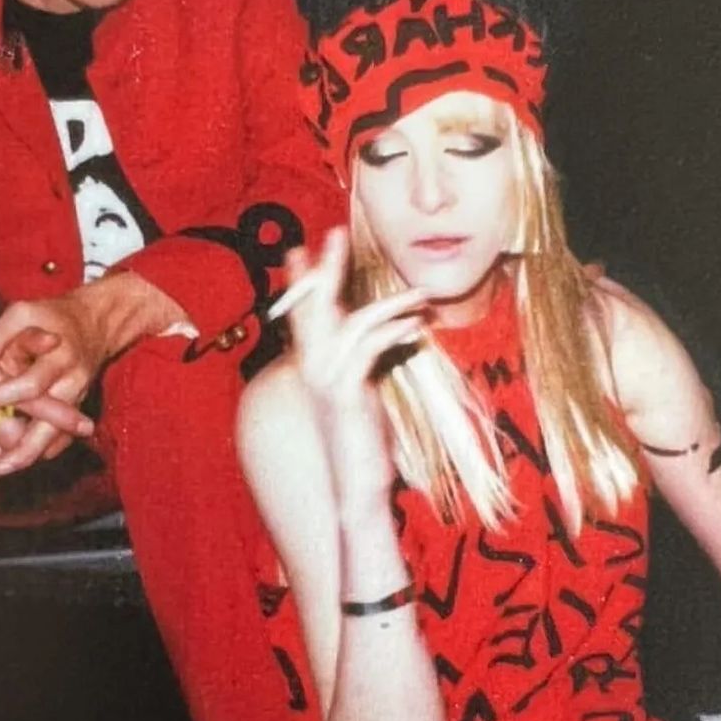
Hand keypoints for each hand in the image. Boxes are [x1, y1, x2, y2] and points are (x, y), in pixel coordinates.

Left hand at [0, 327, 94, 463]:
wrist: (96, 322)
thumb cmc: (53, 317)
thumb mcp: (23, 312)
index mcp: (60, 357)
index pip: (32, 384)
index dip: (3, 394)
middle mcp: (73, 382)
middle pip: (54, 423)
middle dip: (26, 447)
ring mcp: (78, 397)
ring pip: (60, 435)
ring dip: (32, 455)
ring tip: (2, 468)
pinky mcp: (77, 406)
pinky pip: (64, 435)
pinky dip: (43, 450)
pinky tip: (19, 459)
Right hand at [286, 227, 427, 509]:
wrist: (356, 486)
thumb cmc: (363, 440)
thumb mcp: (362, 391)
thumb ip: (366, 358)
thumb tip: (393, 328)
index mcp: (314, 366)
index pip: (302, 314)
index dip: (302, 281)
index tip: (300, 249)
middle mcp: (313, 369)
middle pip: (313, 307)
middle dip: (325, 268)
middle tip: (335, 233)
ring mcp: (326, 380)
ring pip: (349, 323)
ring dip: (388, 305)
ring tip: (420, 295)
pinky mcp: (347, 393)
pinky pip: (368, 349)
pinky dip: (393, 333)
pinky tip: (416, 328)